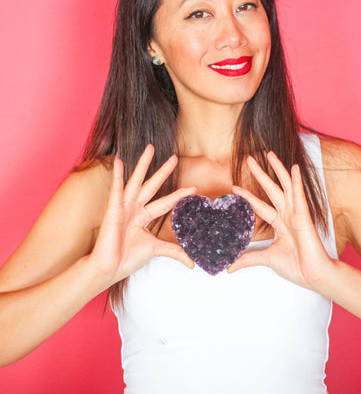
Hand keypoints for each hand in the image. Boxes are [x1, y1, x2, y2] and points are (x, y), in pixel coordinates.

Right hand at [88, 145, 195, 284]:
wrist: (110, 268)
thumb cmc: (127, 258)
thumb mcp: (156, 250)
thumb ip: (175, 252)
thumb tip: (192, 263)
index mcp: (144, 217)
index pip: (166, 202)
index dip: (179, 194)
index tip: (193, 188)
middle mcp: (134, 209)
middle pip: (153, 185)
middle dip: (164, 171)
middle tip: (175, 157)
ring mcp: (123, 207)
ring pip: (136, 181)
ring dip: (143, 164)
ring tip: (150, 148)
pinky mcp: (112, 210)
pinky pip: (116, 190)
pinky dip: (118, 176)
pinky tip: (120, 162)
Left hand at [228, 152, 333, 289]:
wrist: (313, 275)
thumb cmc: (296, 266)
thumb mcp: (266, 259)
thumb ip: (248, 259)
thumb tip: (229, 267)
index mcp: (279, 223)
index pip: (259, 205)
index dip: (247, 196)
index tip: (234, 187)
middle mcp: (287, 215)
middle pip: (271, 189)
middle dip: (260, 174)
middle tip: (249, 159)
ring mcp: (296, 214)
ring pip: (285, 186)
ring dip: (278, 169)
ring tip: (269, 154)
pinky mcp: (304, 216)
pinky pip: (299, 195)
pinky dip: (297, 181)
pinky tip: (294, 168)